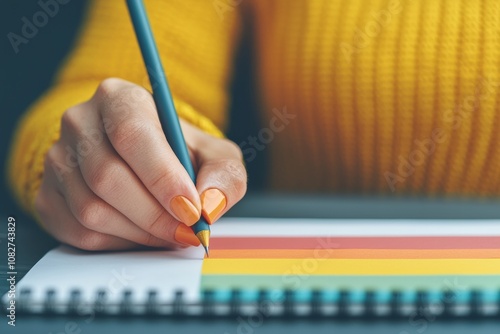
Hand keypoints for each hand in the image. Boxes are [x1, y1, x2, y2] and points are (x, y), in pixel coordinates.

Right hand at [35, 78, 246, 250]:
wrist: (141, 162)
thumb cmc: (179, 154)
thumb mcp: (214, 155)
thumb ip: (224, 175)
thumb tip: (209, 205)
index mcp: (119, 99)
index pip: (131, 134)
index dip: (162, 177)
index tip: (191, 209)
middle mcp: (80, 123)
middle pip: (108, 176)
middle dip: (155, 215)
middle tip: (186, 231)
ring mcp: (58, 160)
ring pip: (91, 209)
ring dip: (139, 232)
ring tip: (168, 232)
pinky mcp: (48, 195)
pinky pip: (78, 232)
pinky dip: (118, 242)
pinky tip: (140, 233)